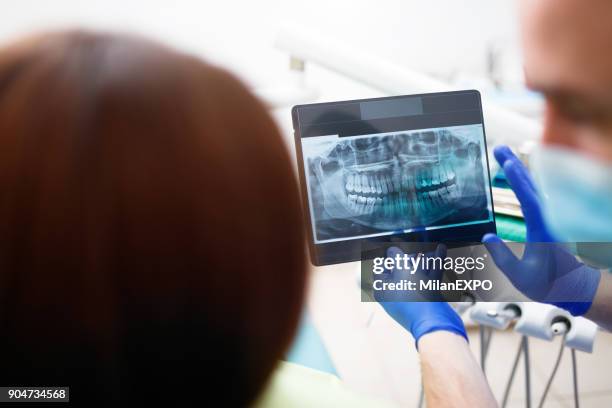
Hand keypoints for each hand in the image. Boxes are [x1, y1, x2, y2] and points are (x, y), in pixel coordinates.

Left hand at [376, 246, 466, 347]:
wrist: (435, 323)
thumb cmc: (414, 296)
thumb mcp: (401, 269)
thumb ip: (395, 256)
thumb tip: (391, 250)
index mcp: (382, 289)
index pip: (380, 268)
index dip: (389, 256)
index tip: (398, 248)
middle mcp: (394, 295)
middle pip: (400, 270)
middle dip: (412, 257)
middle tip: (419, 250)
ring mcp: (410, 299)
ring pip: (417, 274)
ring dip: (426, 261)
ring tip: (436, 249)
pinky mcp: (425, 301)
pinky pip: (428, 280)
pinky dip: (435, 267)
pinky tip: (442, 252)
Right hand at [483, 145, 599, 314]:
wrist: (572, 287)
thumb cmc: (549, 283)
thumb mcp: (520, 275)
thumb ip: (502, 256)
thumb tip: (488, 237)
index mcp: (543, 230)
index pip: (529, 199)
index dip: (518, 180)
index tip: (507, 163)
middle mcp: (548, 219)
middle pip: (531, 185)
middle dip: (515, 165)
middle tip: (499, 148)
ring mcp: (548, 217)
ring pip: (534, 187)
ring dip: (519, 170)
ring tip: (504, 155)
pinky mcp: (546, 219)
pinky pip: (534, 194)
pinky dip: (524, 181)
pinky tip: (517, 174)